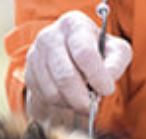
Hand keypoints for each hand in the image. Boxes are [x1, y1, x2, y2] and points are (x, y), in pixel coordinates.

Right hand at [24, 10, 132, 127]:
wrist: (73, 56)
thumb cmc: (99, 53)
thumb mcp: (115, 52)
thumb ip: (116, 64)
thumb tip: (107, 79)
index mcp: (75, 24)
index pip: (84, 53)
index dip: (97, 76)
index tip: (106, 90)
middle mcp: (51, 35)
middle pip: (66, 76)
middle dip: (83, 99)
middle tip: (93, 106)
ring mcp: (37, 53)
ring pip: (54, 91)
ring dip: (72, 103)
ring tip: (82, 98)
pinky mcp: (30, 71)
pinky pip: (46, 97)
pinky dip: (62, 104)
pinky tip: (69, 96)